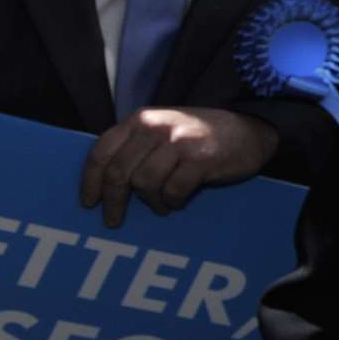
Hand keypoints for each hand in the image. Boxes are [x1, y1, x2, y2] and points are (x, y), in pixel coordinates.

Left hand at [80, 107, 278, 226]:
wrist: (249, 129)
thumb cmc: (201, 135)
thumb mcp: (164, 130)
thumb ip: (137, 146)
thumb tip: (106, 183)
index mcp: (141, 119)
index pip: (102, 151)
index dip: (90, 180)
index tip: (89, 203)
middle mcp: (156, 127)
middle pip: (119, 172)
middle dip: (114, 201)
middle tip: (114, 221)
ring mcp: (179, 141)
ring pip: (144, 184)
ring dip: (151, 201)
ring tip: (162, 205)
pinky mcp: (200, 159)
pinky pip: (173, 191)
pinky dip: (173, 202)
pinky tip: (180, 200)